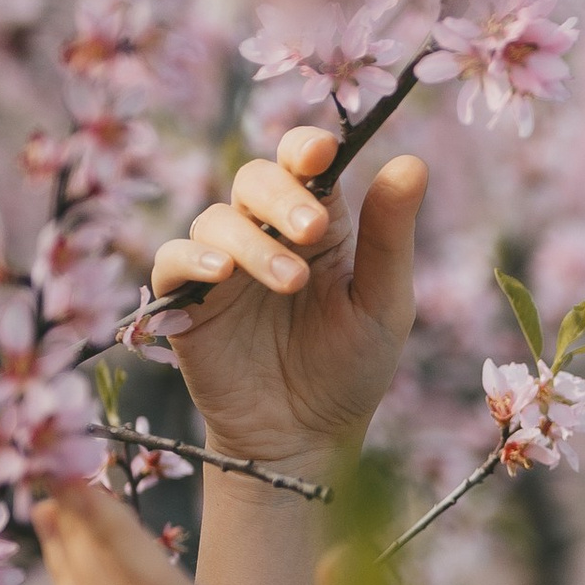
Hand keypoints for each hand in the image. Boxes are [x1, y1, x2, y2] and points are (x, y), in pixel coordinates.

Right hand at [153, 124, 426, 467]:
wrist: (307, 437)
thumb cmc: (352, 367)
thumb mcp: (384, 304)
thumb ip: (390, 236)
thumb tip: (413, 161)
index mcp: (319, 225)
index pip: (304, 163)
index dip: (307, 147)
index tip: (322, 151)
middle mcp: (266, 233)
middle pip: (256, 178)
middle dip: (283, 196)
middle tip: (312, 232)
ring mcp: (222, 265)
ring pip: (217, 218)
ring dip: (253, 242)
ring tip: (290, 282)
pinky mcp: (185, 300)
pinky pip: (172, 259)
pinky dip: (192, 258)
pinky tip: (222, 276)